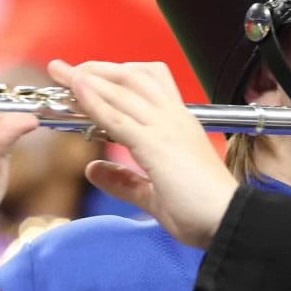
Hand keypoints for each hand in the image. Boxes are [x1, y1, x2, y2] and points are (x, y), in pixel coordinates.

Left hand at [48, 59, 236, 248]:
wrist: (229, 221)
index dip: (116, 77)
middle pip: (133, 77)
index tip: (87, 78)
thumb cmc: (204, 212)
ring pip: (123, 90)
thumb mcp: (154, 196)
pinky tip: (77, 91)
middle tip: (66, 69)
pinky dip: (95, 101)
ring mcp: (166, 129)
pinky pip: (119, 117)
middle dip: (97, 69)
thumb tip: (94, 171)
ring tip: (62, 72)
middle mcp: (174, 120)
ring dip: (89, 78)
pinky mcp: (157, 146)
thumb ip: (124, 182)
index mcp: (179, 127)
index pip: (148, 85)